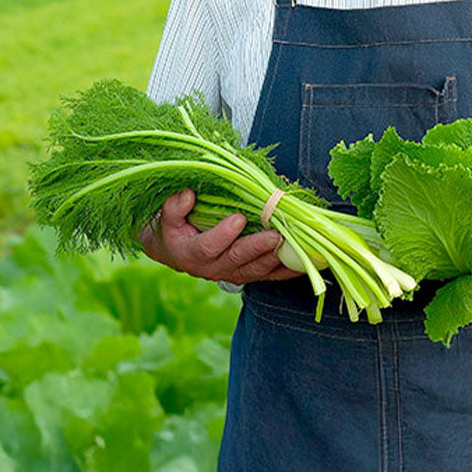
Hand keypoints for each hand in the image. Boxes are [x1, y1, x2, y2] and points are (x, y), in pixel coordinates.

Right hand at [138, 188, 302, 283]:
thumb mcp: (166, 216)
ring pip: (256, 270)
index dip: (223, 234)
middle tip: (276, 235)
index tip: (239, 218)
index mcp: (191, 253)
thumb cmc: (174, 228)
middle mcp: (212, 268)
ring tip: (292, 244)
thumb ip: (175, 206)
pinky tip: (304, 263)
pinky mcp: (246, 275)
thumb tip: (188, 195)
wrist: (176, 252)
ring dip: (275, 258)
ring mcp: (232, 274)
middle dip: (258, 247)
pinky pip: (268, 276)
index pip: (208, 247)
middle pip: (238, 260)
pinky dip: (287, 271)